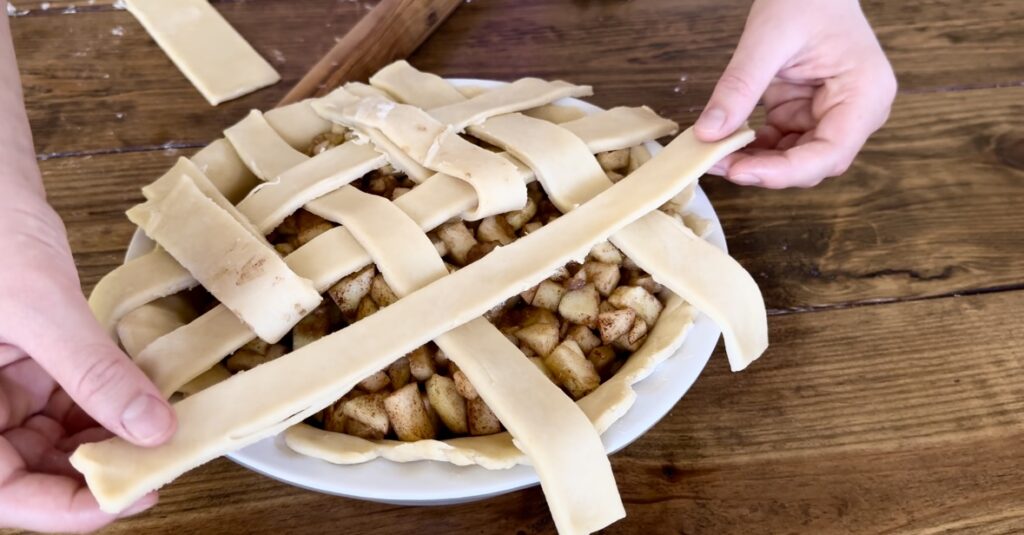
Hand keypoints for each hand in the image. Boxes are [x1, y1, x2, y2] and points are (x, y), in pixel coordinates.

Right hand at [0, 192, 176, 531]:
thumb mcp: (38, 304)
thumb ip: (93, 371)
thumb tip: (154, 431)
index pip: (0, 494)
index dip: (64, 509)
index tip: (131, 497)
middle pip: (31, 471)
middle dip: (98, 471)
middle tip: (164, 461)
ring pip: (56, 439)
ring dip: (111, 437)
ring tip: (166, 428)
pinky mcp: (26, 362)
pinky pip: (69, 399)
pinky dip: (110, 401)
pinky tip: (148, 394)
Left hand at [695, 0, 896, 187]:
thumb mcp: (767, 38)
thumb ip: (739, 87)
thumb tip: (708, 133)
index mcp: (865, 94)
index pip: (829, 153)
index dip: (783, 172)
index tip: (738, 172)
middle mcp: (856, 112)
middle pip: (812, 164)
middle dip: (763, 170)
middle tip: (713, 162)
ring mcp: (832, 115)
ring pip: (794, 160)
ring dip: (753, 162)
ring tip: (712, 153)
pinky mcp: (806, 113)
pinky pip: (780, 144)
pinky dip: (752, 148)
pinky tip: (724, 142)